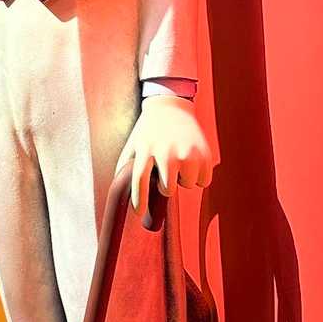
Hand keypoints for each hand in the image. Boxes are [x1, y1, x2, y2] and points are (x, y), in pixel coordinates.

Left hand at [116, 96, 213, 214]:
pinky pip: (204, 181)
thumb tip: (117, 194)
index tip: (139, 214)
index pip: (140, 180)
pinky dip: (200, 177)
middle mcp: (167, 151)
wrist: (171, 107)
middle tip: (167, 177)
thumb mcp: (133, 144)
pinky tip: (194, 163)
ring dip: (184, 181)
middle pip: (168, 189)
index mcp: (146, 149)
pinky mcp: (204, 152)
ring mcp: (187, 151)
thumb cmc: (148, 132)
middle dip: (167, 188)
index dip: (139, 200)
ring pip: (188, 185)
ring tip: (180, 165)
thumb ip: (124, 167)